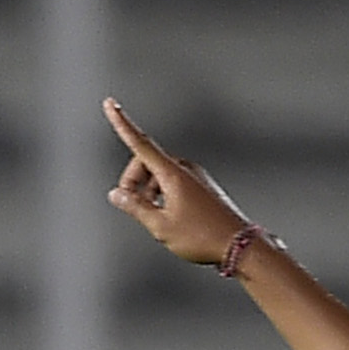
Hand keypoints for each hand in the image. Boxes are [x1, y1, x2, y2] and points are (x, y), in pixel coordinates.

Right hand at [103, 97, 256, 268]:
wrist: (238, 245)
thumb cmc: (202, 235)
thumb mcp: (160, 225)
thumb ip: (135, 207)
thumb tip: (117, 195)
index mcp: (173, 174)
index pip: (140, 144)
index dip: (122, 124)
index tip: (110, 104)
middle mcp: (185, 169)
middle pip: (146, 162)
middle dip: (133, 180)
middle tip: (131, 204)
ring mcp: (195, 176)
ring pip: (159, 174)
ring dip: (148, 190)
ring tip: (153, 216)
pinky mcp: (201, 185)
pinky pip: (173, 181)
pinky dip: (162, 194)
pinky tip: (167, 215)